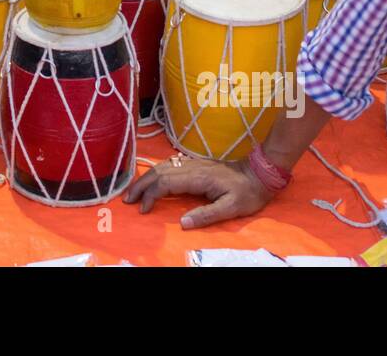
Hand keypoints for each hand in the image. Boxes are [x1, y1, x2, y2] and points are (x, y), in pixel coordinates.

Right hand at [123, 154, 274, 227]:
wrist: (260, 173)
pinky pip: (169, 165)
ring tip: (134, 191)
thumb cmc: (248, 193)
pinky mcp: (195, 164)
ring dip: (146, 178)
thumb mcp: (232, 208)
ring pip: (162, 167)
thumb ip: (207, 215)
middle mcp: (191, 167)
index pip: (166, 183)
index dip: (151, 195)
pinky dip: (155, 172)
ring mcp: (192, 163)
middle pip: (159, 172)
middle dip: (141, 185)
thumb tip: (182, 223)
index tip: (143, 210)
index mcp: (198, 177)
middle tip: (127, 200)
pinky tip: (151, 179)